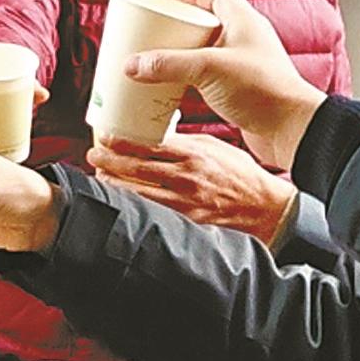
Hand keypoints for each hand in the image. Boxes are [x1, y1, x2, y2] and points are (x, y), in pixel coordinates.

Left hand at [87, 132, 297, 242]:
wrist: (266, 208)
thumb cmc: (240, 174)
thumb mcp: (215, 148)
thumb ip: (186, 143)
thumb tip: (158, 137)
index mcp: (194, 155)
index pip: (150, 145)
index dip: (123, 142)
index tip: (105, 138)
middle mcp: (188, 178)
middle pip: (138, 169)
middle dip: (110, 163)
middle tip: (94, 156)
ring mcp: (187, 202)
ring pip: (140, 194)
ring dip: (116, 186)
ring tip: (100, 178)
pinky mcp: (188, 222)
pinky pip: (154, 213)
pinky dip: (135, 206)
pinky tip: (123, 203)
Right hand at [131, 0, 326, 170]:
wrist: (291, 129)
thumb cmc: (262, 89)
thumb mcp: (209, 69)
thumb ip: (169, 65)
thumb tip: (131, 64)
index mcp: (244, 21)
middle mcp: (246, 40)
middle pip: (208, 24)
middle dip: (181, 26)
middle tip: (155, 31)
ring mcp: (245, 66)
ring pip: (208, 53)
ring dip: (184, 55)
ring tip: (158, 59)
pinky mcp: (242, 90)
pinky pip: (210, 78)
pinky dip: (191, 80)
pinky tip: (174, 89)